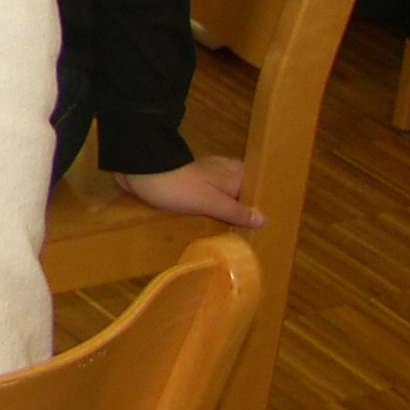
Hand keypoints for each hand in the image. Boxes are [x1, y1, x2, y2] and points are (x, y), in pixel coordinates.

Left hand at [111, 154, 263, 228]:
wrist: (140, 170)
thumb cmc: (179, 187)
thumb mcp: (211, 202)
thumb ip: (237, 211)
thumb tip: (263, 219)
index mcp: (235, 175)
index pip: (258, 192)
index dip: (262, 209)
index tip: (269, 231)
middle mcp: (225, 172)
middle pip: (242, 194)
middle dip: (245, 213)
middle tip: (252, 239)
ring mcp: (207, 176)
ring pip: (225, 196)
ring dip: (228, 213)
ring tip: (236, 237)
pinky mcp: (190, 182)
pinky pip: (208, 197)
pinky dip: (212, 209)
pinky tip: (212, 225)